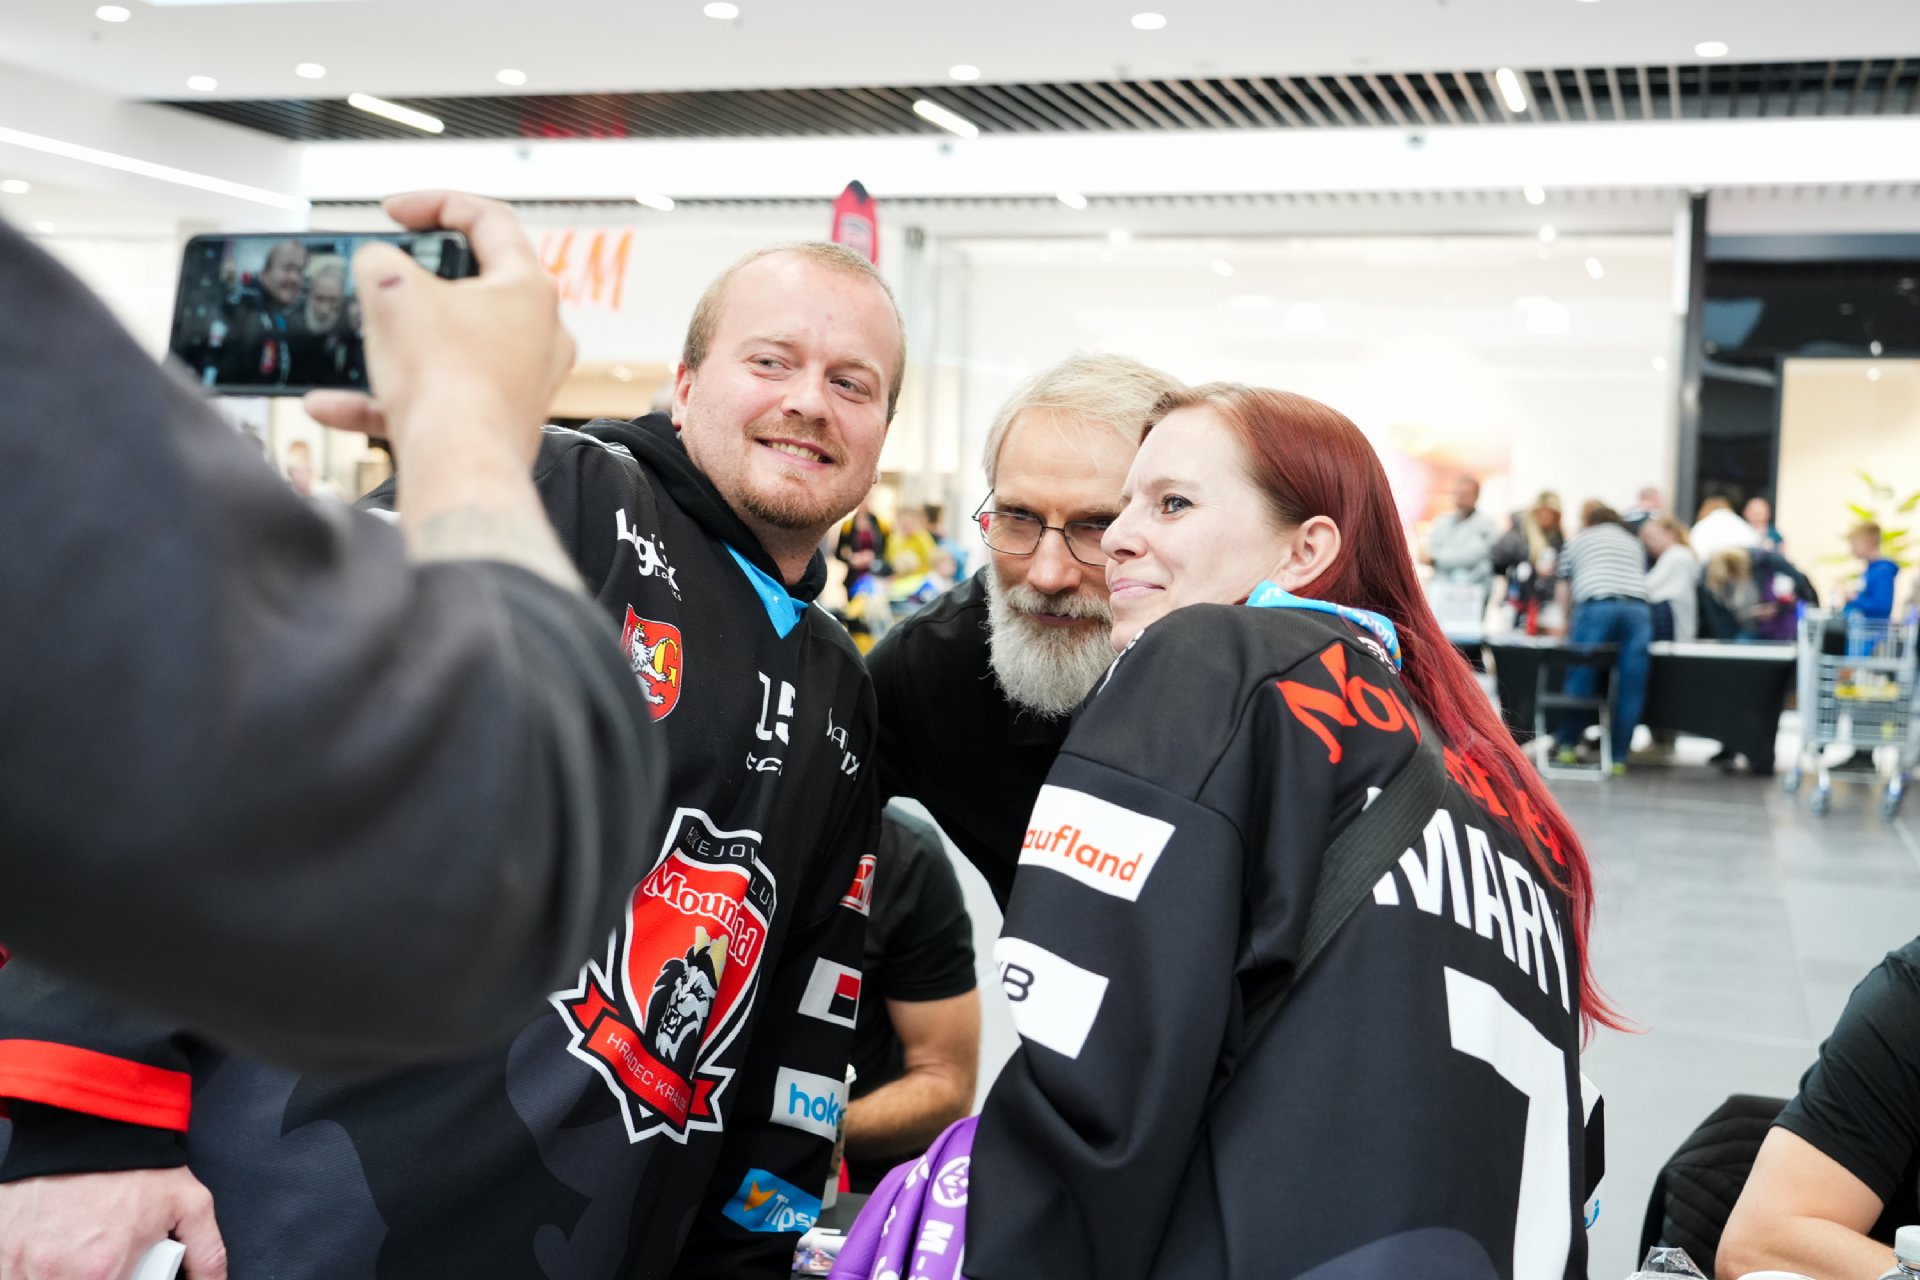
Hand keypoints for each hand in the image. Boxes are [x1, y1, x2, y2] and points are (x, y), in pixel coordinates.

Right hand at [0, 1167, 225, 1279]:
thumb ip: (206, 1255)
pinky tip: (54, 1252)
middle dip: (98, 1279)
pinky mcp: (1, 1250)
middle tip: (109, 1259)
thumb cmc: (139, 1164)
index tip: (127, 1271)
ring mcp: (18, 1264)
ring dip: (62, 1275)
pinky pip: (15, 1275)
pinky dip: (31, 1272)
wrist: (88, 1121)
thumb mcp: (190, 1205)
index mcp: (102, 1271)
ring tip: (80, 1250)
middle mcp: (53, 1274)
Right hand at [305, 190, 574, 471]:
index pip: (489, 220)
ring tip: (359, 339)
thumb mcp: (391, 290)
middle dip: (417, 282)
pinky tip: (331, 404)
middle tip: (384, 277)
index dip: (434, 203)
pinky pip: (435, 399)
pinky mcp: (495, 422)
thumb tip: (377, 268)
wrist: (460, 468)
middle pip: (473, 287)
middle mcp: (537, 335)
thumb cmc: (447, 381)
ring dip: (395, 343)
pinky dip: (384, 398)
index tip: (395, 211)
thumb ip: (379, 261)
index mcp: (527, 289)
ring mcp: (520, 381)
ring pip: (449, 347)